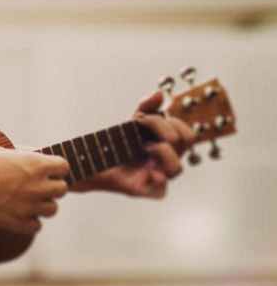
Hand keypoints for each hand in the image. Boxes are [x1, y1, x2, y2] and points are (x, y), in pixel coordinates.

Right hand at [0, 146, 69, 234]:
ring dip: (43, 204)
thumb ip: (26, 154)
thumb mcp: (5, 150)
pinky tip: (20, 212)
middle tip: (38, 185)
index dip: (56, 168)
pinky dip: (31, 221)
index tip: (49, 169)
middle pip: (62, 189)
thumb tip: (38, 154)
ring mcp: (30, 206)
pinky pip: (37, 225)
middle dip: (52, 186)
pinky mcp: (19, 223)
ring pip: (52, 209)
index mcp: (36, 164)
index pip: (64, 167)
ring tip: (28, 200)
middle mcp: (38, 186)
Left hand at [72, 91, 195, 198]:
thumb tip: (160, 94)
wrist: (98, 159)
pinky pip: (161, 190)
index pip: (188, 136)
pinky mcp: (146, 190)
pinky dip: (157, 178)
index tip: (148, 117)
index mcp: (170, 146)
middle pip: (185, 145)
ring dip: (163, 152)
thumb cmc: (121, 141)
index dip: (176, 124)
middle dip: (165, 128)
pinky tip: (148, 170)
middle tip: (144, 125)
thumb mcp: (134, 121)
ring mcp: (158, 175)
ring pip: (177, 169)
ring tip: (145, 147)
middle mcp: (167, 161)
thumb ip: (147, 106)